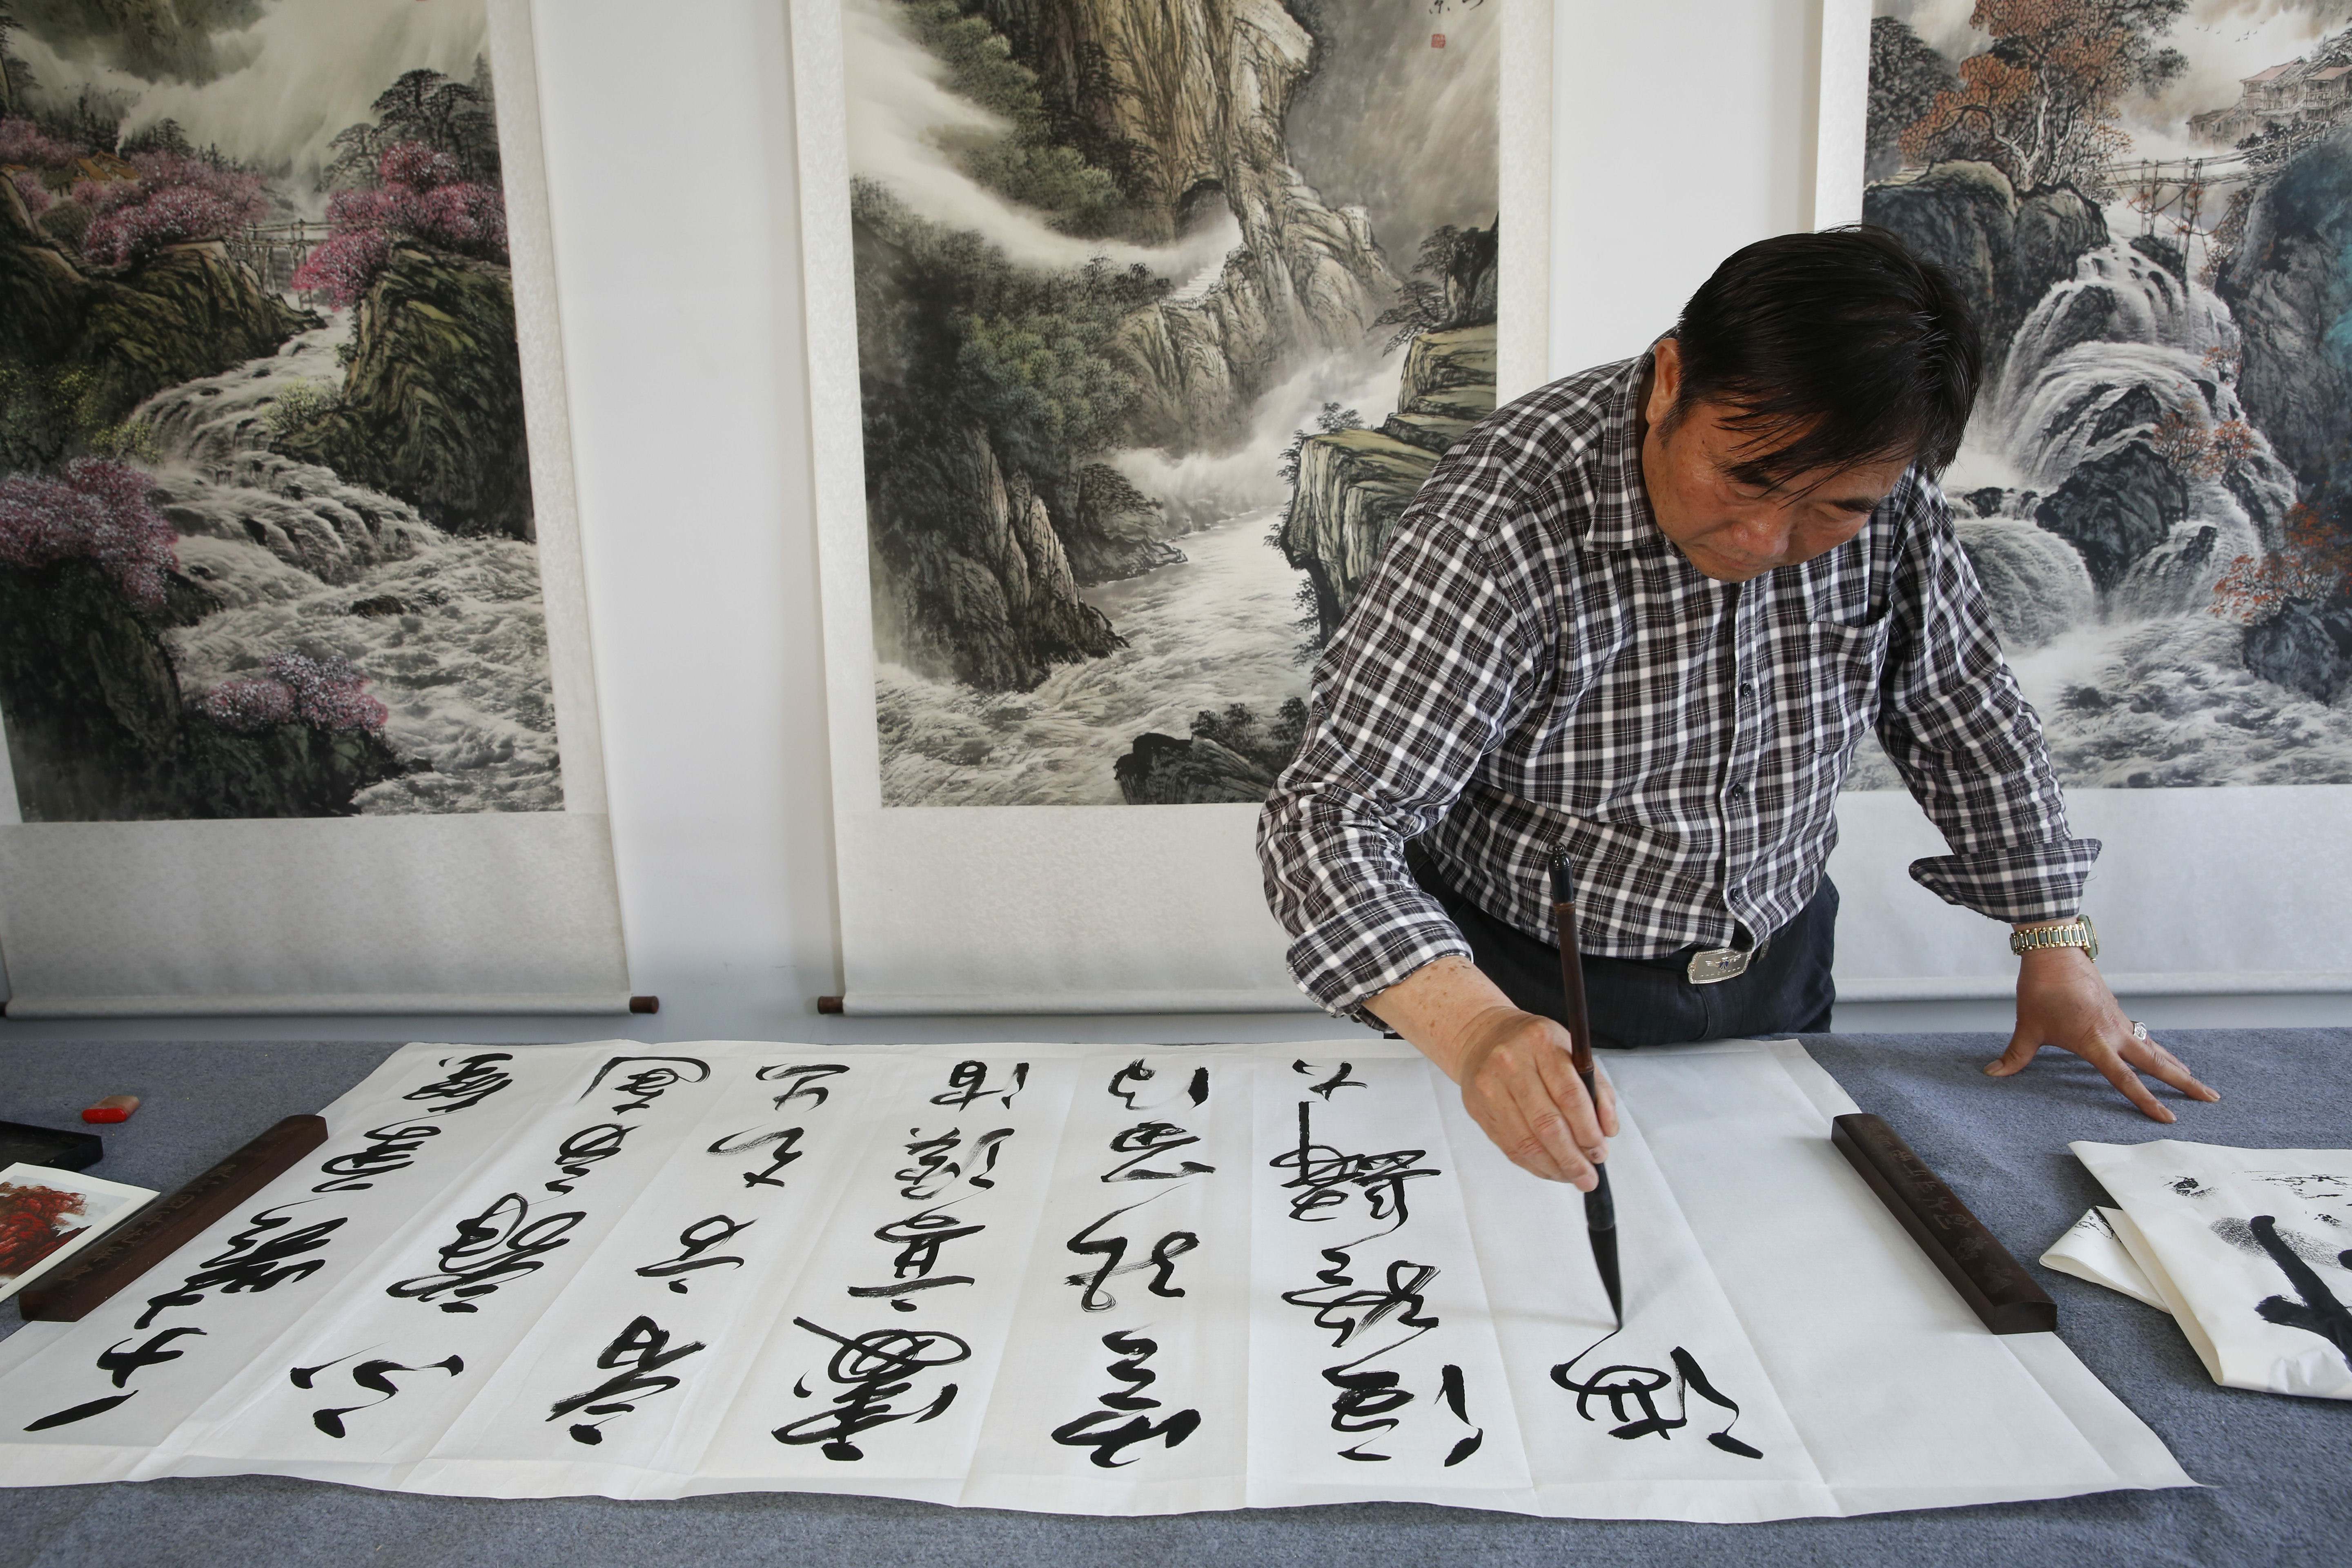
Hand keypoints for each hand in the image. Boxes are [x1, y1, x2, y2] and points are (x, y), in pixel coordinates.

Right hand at [1365, 954, 1619, 1187]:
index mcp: (1541, 1043)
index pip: (1569, 1095)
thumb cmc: (1536, 1047)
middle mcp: (1511, 1063)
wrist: (1483, 1036)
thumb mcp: (1572, 1052)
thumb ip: (1596, 1089)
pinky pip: (1509, 1147)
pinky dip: (1534, 1165)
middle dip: (1572, 1158)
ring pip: (1526, 1141)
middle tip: (1588, 1177)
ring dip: (1554, 1167)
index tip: (1600, 1152)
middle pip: (1546, 1124)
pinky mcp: (1477, 1108)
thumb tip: (1608, 1131)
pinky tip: (1551, 1169)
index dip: (1588, 1130)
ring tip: (1573, 1177)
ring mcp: (1490, 1087)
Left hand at [1986, 947, 2218, 1120]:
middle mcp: (2115, 1032)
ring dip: (2175, 1064)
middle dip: (2185, 1082)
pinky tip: (2161, 1054)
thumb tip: (1992, 1074)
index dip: (2146, 1101)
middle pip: (2157, 1063)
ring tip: (2195, 1081)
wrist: (2053, 951)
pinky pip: (2142, 1034)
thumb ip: (2015, 1055)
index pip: (2125, 1079)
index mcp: (2095, 1042)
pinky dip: (2156, 1047)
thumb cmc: (2040, 989)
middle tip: (2211, 1098)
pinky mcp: (2116, 1010)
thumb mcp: (2027, 1026)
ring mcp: (2119, 1020)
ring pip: (2154, 1047)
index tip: (2169, 1119)